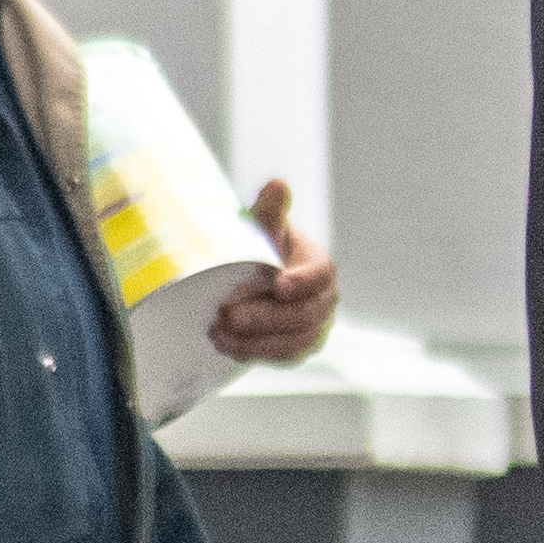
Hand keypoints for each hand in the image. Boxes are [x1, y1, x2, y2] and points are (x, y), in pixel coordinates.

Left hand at [207, 183, 341, 365]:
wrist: (256, 277)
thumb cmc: (263, 247)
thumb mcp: (264, 226)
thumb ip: (270, 210)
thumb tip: (276, 185)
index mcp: (319, 264)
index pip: (320, 274)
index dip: (303, 281)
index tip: (279, 284)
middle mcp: (324, 299)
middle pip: (305, 314)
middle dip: (266, 317)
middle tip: (229, 314)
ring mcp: (314, 327)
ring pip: (295, 341)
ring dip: (257, 341)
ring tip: (220, 334)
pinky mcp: (297, 347)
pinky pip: (284, 357)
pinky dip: (257, 354)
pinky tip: (229, 347)